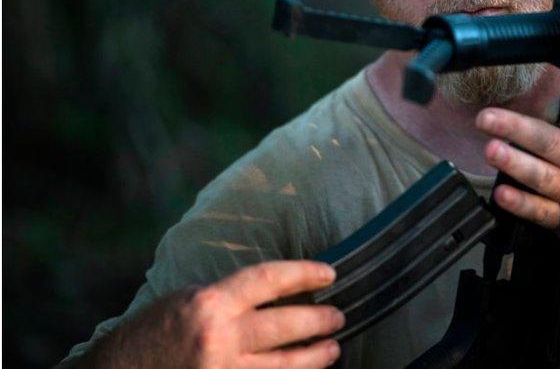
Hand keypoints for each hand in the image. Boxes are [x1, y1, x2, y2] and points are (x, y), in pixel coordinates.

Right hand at [86, 260, 344, 367]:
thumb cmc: (147, 337)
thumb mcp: (182, 301)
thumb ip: (225, 297)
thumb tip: (271, 291)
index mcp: (208, 304)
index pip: (269, 279)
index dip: (304, 273)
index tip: (329, 273)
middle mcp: (218, 337)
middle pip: (285, 324)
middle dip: (319, 320)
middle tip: (338, 316)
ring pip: (285, 364)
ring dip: (315, 357)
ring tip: (334, 348)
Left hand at [475, 100, 559, 282]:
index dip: (556, 100)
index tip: (537, 88)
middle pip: (552, 143)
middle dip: (517, 127)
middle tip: (488, 117)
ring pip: (544, 178)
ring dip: (515, 162)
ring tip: (491, 149)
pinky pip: (544, 215)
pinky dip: (523, 205)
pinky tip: (503, 194)